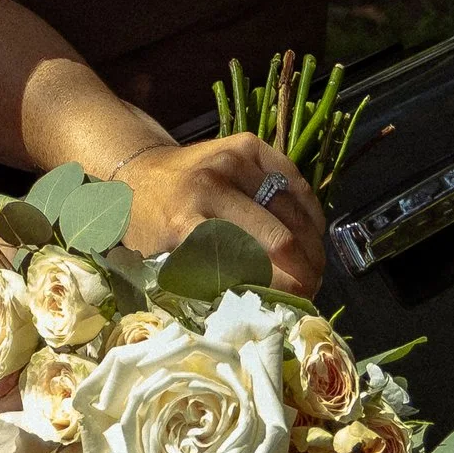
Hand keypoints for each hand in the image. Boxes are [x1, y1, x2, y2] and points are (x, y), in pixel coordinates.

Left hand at [114, 134, 327, 297]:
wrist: (138, 170)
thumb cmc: (150, 224)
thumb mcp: (164, 261)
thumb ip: (207, 281)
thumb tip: (262, 307)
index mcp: (184, 222)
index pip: (247, 262)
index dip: (279, 287)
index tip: (296, 303)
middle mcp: (210, 186)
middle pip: (277, 237)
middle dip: (303, 270)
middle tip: (312, 289)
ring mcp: (232, 160)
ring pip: (291, 209)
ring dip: (311, 243)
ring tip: (315, 267)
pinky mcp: (248, 145)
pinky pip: (293, 180)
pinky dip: (308, 209)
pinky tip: (311, 232)